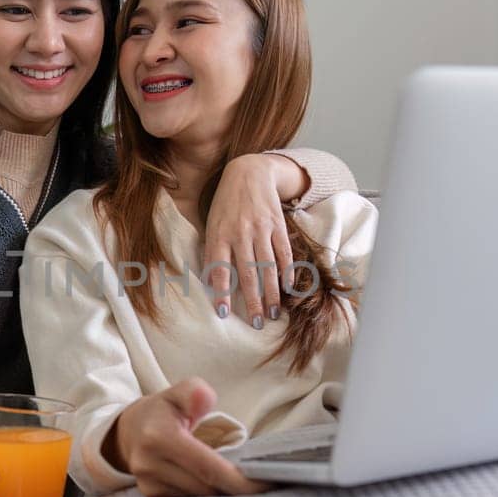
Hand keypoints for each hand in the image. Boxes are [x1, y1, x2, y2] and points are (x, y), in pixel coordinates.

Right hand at [106, 378, 270, 496]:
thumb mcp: (179, 392)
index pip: (208, 468)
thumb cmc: (163, 411)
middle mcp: (150, 465)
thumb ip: (195, 392)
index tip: (268, 483)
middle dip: (237, 491)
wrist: (128, 432)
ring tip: (242, 485)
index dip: (240, 481)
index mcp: (160, 437)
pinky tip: (219, 490)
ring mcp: (149, 485)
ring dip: (223, 496)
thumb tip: (204, 401)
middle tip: (265, 485)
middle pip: (207, 489)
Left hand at [204, 153, 302, 327]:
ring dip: (271, 292)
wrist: (248, 173)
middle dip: (253, 301)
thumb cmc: (225, 204)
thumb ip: (212, 252)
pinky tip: (288, 287)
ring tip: (273, 313)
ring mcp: (261, 229)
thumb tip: (210, 283)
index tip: (224, 313)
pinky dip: (287, 270)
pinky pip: (284, 252)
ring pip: (268, 267)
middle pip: (247, 273)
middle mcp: (240, 233)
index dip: (222, 292)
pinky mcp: (278, 225)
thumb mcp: (211, 224)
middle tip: (256, 323)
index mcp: (219, 235)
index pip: (219, 269)